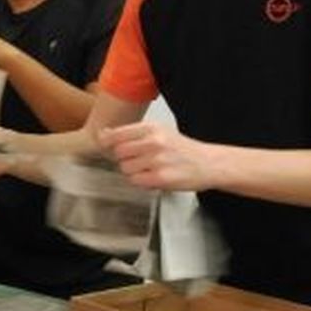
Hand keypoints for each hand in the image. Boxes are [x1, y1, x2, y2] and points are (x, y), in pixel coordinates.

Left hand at [99, 122, 218, 191]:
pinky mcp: (161, 178)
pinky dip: (142, 181)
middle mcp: (154, 142)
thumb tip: (103, 134)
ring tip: (149, 169)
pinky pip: (136, 181)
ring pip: (126, 168)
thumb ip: (131, 133)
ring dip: (134, 172)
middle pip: (119, 153)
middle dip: (124, 159)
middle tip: (138, 160)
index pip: (117, 134)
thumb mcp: (159, 132)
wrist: (208, 163)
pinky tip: (154, 177)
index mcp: (152, 128)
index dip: (108, 142)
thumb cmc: (182, 149)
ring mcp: (157, 160)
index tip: (106, 146)